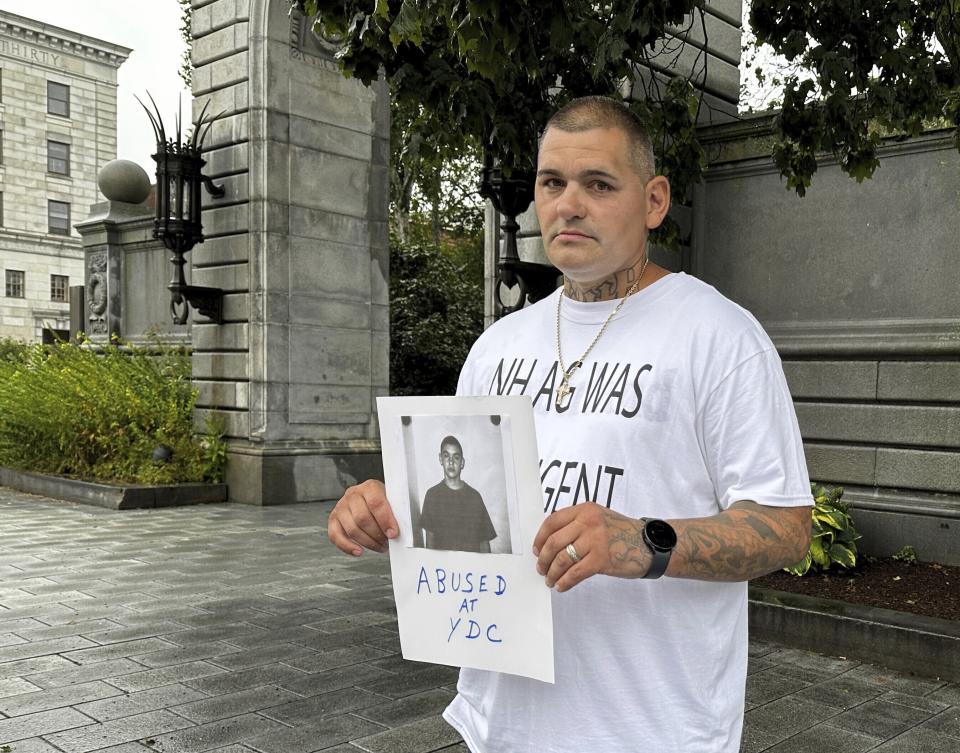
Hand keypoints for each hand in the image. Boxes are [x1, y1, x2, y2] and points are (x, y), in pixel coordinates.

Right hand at [328, 479, 398, 555]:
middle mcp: (353, 494)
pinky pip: (335, 536)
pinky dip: (347, 547)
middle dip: (377, 534)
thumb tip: (403, 528)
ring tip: (379, 545)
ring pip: (352, 529)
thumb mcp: (392, 501)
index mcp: (370, 487)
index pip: (376, 503)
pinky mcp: (334, 520)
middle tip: (387, 541)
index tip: (393, 533)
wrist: (370, 499)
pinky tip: (359, 551)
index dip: (385, 520)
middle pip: (362, 518)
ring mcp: (341, 506)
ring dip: (367, 543)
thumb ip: (396, 512)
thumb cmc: (383, 502)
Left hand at [533, 503, 652, 590]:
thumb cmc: (623, 532)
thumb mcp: (599, 518)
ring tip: (550, 580)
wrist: (649, 544)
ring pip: (562, 559)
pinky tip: (561, 586)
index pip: (552, 521)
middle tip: (541, 568)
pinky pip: (575, 573)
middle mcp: (588, 522)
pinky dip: (565, 581)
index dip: (540, 538)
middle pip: (554, 542)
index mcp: (585, 510)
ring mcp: (595, 540)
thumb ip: (577, 524)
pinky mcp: (602, 559)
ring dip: (552, 573)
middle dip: (543, 559)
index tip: (537, 550)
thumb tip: (551, 542)